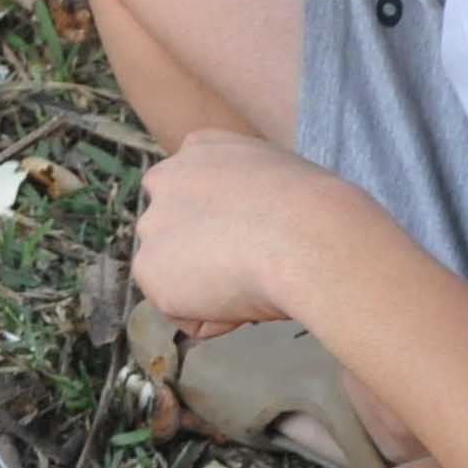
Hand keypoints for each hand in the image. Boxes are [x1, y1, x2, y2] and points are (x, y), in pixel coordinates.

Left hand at [132, 128, 334, 343]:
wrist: (307, 236)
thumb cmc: (317, 210)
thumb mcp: (283, 178)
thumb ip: (251, 194)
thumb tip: (256, 230)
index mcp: (200, 148)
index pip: (197, 194)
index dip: (228, 224)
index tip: (259, 233)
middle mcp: (165, 179)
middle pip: (180, 236)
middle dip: (209, 258)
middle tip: (258, 264)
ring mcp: (152, 225)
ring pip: (182, 277)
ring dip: (214, 290)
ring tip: (255, 279)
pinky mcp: (150, 271)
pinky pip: (187, 314)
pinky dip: (216, 319)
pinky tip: (245, 298)